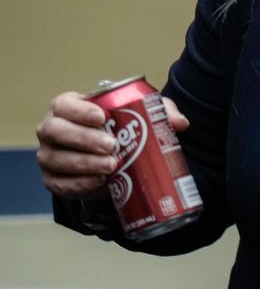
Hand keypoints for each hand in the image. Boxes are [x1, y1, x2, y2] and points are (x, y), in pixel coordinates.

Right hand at [36, 91, 188, 198]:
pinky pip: (59, 183)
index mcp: (68, 108)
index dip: (79, 111)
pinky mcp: (54, 179)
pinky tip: (99, 182)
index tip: (102, 117)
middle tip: (111, 146)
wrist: (114, 161)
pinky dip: (79, 184)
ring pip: (55, 159)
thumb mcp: (141, 116)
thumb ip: (160, 112)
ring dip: (83, 163)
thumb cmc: (121, 130)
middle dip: (83, 138)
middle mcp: (52, 130)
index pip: (63, 104)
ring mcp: (50, 156)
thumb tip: (180, 123)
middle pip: (54, 131)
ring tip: (111, 166)